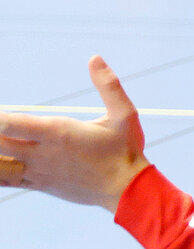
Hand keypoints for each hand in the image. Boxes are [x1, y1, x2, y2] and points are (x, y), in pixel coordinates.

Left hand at [0, 58, 147, 211]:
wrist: (126, 190)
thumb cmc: (126, 149)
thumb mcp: (124, 113)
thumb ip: (109, 85)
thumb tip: (95, 58)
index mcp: (58, 132)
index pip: (11, 123)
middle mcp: (42, 153)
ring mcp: (38, 171)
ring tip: (0, 140)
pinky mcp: (39, 184)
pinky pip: (6, 180)